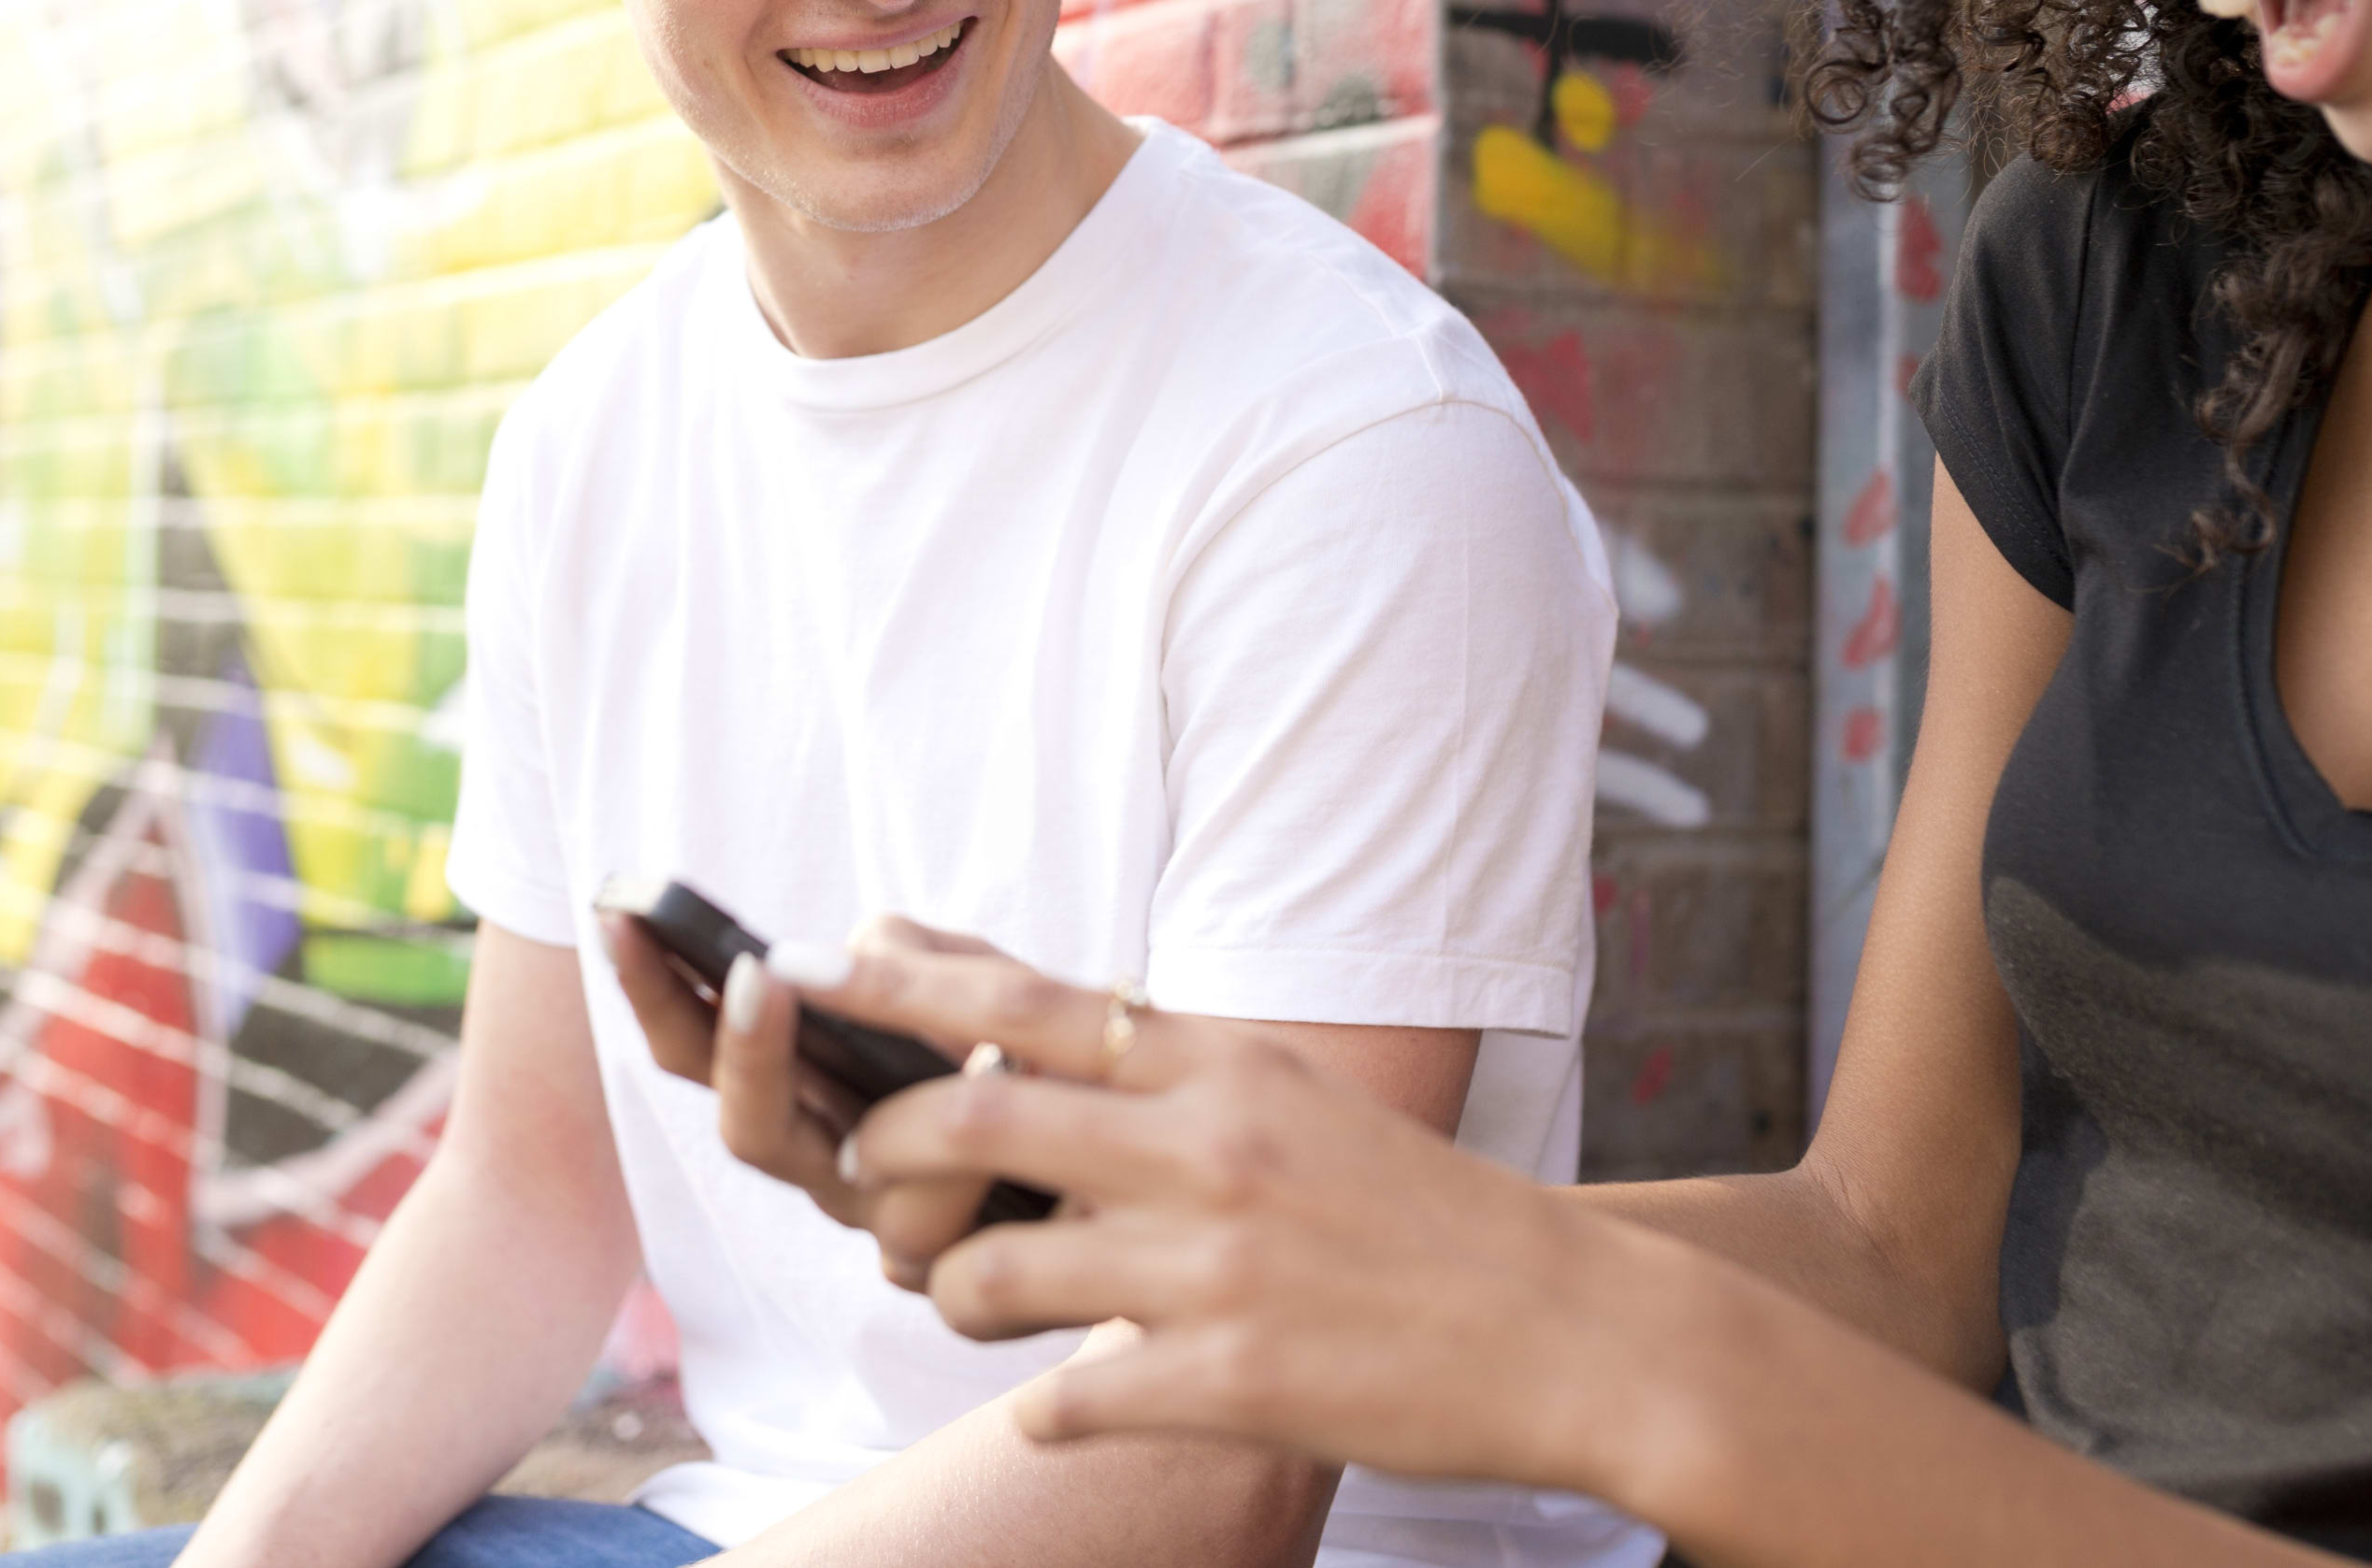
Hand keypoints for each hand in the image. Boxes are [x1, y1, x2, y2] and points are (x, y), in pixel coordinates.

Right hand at [601, 910, 1020, 1283]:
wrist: (1130, 1148)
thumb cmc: (1040, 1049)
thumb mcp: (979, 978)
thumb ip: (914, 960)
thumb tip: (850, 958)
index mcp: (802, 1092)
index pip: (693, 1048)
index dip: (651, 990)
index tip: (625, 915)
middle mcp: (830, 1168)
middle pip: (750, 1134)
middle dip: (747, 1054)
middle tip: (758, 974)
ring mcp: (891, 1228)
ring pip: (860, 1190)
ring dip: (916, 1120)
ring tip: (978, 1045)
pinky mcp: (961, 1274)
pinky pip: (951, 1233)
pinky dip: (990, 1157)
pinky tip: (1029, 1085)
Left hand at [792, 942, 1707, 1500]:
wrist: (1566, 1328)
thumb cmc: (1411, 1209)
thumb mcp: (1289, 1096)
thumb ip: (1159, 1063)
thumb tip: (1013, 1024)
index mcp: (1221, 1066)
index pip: (1025, 1004)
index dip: (899, 982)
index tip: (806, 963)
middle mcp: (1205, 1151)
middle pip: (971, 1121)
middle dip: (884, 1146)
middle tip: (865, 1171)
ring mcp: (1210, 1273)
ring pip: (987, 1278)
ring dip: (951, 1293)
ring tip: (974, 1298)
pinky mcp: (1223, 1389)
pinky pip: (1060, 1404)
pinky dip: (1044, 1408)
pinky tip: (1076, 1402)